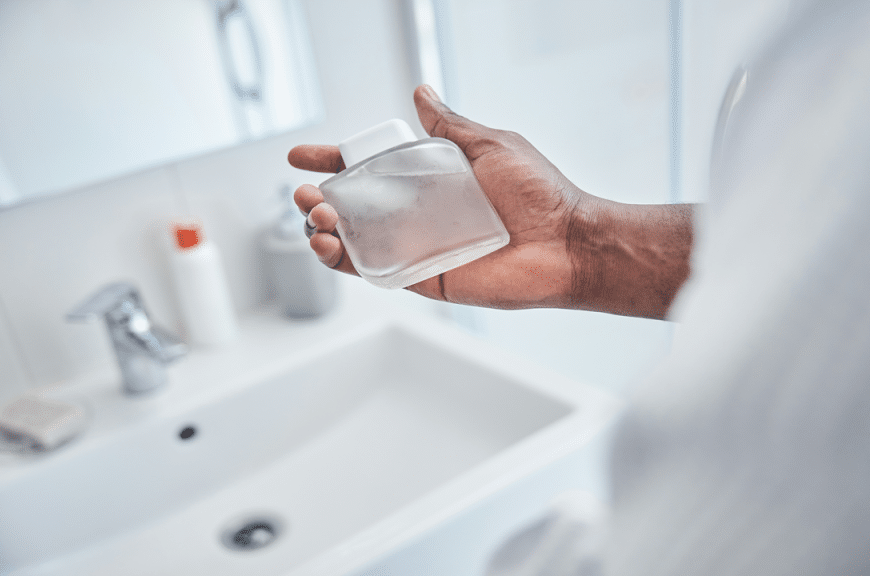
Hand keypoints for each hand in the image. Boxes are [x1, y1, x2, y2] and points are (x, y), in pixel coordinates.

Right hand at [289, 85, 693, 317]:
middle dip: (319, 201)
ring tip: (315, 217)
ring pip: (355, 241)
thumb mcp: (490, 146)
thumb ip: (450, 127)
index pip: (371, 170)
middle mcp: (419, 215)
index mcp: (431, 182)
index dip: (334, 162)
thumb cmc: (539, 193)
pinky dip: (346, 261)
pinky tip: (329, 246)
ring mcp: (419, 248)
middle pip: (353, 208)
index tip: (302, 157)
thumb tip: (421, 94)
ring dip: (324, 229)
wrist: (567, 242)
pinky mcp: (424, 278)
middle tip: (307, 195)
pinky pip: (376, 271)